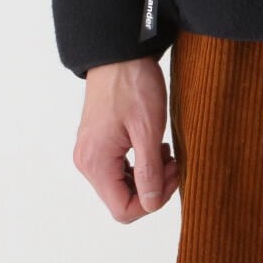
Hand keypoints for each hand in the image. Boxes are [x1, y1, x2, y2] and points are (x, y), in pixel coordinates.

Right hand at [74, 57, 179, 220]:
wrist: (118, 52)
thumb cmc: (132, 84)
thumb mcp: (148, 129)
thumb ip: (149, 171)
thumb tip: (152, 204)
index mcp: (96, 163)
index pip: (123, 209)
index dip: (153, 201)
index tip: (172, 175)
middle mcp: (87, 162)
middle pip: (121, 199)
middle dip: (153, 187)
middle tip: (174, 162)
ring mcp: (90, 152)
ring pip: (121, 184)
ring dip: (148, 175)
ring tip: (166, 152)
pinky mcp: (97, 142)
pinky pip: (118, 168)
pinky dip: (139, 164)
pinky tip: (154, 147)